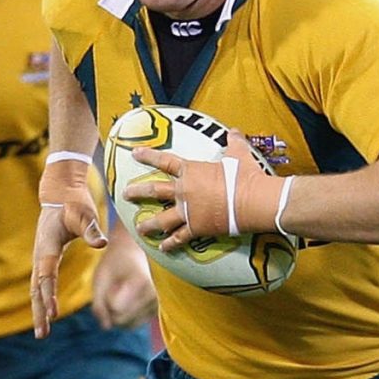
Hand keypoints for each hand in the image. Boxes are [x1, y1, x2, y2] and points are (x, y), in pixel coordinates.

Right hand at [32, 155, 108, 337]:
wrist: (60, 193)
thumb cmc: (74, 203)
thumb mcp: (84, 214)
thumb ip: (91, 230)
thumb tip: (102, 244)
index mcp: (48, 246)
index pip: (47, 275)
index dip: (49, 294)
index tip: (53, 314)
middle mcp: (40, 255)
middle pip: (37, 289)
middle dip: (39, 312)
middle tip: (42, 335)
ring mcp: (40, 258)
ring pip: (37, 289)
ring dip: (39, 310)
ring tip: (42, 332)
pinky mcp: (45, 259)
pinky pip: (41, 284)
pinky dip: (42, 300)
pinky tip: (46, 313)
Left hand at [90, 228, 157, 328]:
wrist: (135, 250)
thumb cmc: (115, 261)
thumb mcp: (100, 278)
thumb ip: (98, 304)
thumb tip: (106, 327)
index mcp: (141, 283)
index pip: (115, 309)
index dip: (106, 298)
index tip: (111, 282)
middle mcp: (154, 296)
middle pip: (121, 320)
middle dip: (111, 308)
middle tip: (115, 287)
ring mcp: (158, 304)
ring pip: (128, 325)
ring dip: (119, 313)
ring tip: (122, 292)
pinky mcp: (157, 311)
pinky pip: (135, 324)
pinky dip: (127, 315)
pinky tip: (128, 299)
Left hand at [123, 131, 287, 250]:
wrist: (252, 201)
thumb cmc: (245, 175)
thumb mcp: (239, 154)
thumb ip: (233, 142)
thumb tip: (233, 131)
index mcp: (191, 171)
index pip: (164, 161)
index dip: (148, 156)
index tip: (134, 153)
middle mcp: (184, 191)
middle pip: (155, 190)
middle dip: (138, 192)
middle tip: (125, 194)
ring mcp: (188, 212)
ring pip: (162, 219)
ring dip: (149, 224)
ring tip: (139, 229)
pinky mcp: (197, 228)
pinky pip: (180, 237)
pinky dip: (171, 243)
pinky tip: (163, 247)